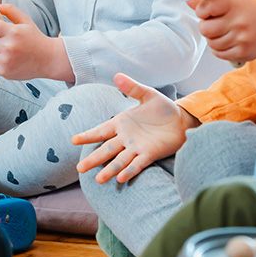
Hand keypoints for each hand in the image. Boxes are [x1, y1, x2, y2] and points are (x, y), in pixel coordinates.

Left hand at [0, 4, 70, 81]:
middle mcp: (9, 47)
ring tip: (11, 51)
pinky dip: (0, 63)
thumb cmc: (35, 38)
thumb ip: (10, 10)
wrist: (49, 60)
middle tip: (6, 41)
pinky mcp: (5, 72)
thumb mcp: (26, 21)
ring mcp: (7, 61)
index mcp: (14, 32)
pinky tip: (12, 60)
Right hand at [73, 74, 197, 182]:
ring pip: (120, 160)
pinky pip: (137, 164)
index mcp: (122, 123)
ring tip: (98, 180)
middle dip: (94, 158)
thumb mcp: (148, 94)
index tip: (73, 140)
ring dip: (109, 169)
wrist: (182, 120)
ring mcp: (137, 147)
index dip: (88, 136)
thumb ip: (133, 88)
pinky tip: (120, 178)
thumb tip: (117, 75)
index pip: (101, 130)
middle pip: (107, 149)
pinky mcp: (150, 154)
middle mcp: (126, 138)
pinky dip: (129, 171)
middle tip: (80, 168)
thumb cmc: (163, 108)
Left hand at [188, 0, 255, 62]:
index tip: (206, 12)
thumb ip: (209, 2)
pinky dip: (219, 49)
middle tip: (214, 25)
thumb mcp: (231, 1)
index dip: (201, 11)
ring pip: (211, 43)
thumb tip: (188, 0)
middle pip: (205, 29)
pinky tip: (228, 42)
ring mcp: (241, 38)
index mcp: (233, 4)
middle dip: (206, 28)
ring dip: (213, 39)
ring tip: (224, 33)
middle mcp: (238, 21)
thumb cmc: (248, 12)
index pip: (205, 7)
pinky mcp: (243, 52)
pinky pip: (219, 54)